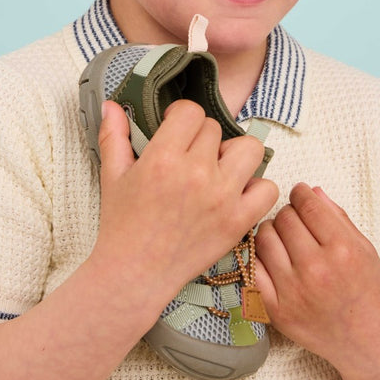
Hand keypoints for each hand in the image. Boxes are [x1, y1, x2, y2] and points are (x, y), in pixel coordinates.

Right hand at [92, 100, 279, 310]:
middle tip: (188, 158)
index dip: (181, 117)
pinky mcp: (238, 221)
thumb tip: (111, 104)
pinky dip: (256, 188)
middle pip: (215, 129)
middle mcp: (196, 174)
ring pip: (250, 148)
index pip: (191, 112)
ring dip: (234, 154)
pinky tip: (235, 193)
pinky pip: (268, 189)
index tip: (175, 130)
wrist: (135, 275)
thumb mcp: (112, 175)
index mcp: (163, 158)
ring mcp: (222, 198)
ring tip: (217, 169)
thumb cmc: (122, 226)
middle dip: (201, 139)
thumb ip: (114, 135)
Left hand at [254, 183, 379, 375]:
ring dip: (273, 233)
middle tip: (299, 224)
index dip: (302, 194)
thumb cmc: (374, 295)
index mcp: (343, 250)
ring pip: (263, 237)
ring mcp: (293, 292)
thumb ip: (337, 217)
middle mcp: (316, 270)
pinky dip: (261, 259)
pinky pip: (253, 268)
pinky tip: (276, 260)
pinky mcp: (276, 311)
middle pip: (283, 218)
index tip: (303, 196)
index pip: (306, 203)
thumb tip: (310, 191)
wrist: (373, 347)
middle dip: (290, 214)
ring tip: (287, 241)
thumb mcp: (367, 249)